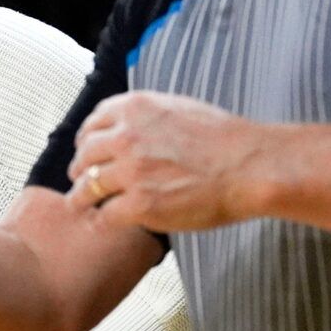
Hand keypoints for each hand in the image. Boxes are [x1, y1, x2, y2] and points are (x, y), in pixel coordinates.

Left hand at [66, 91, 265, 231]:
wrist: (249, 166)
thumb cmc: (224, 139)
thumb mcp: (177, 107)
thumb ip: (146, 117)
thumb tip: (130, 124)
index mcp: (134, 108)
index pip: (92, 123)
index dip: (87, 140)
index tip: (87, 150)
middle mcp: (125, 136)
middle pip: (85, 155)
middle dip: (80, 169)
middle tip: (80, 180)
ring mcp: (131, 172)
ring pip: (87, 187)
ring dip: (83, 197)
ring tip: (83, 205)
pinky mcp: (140, 205)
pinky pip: (105, 215)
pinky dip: (102, 220)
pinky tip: (103, 223)